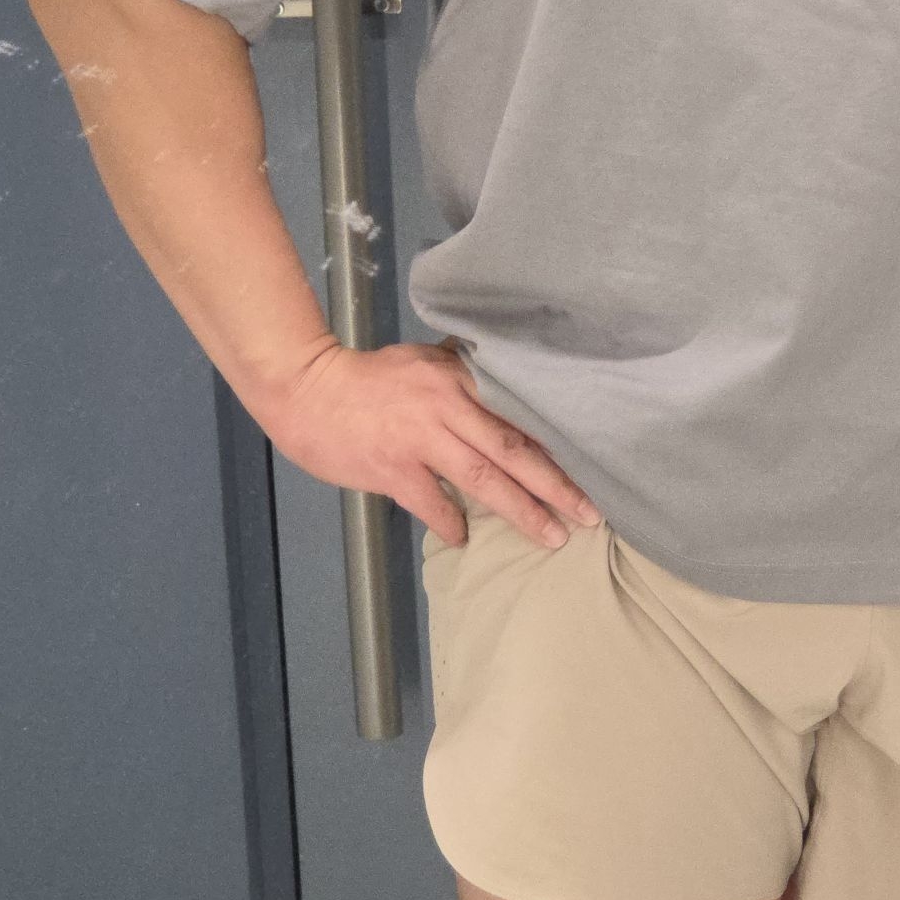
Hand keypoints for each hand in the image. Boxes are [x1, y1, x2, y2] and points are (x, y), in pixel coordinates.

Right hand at [257, 337, 601, 548]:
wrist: (306, 388)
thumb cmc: (369, 377)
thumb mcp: (423, 361)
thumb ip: (463, 374)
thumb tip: (505, 383)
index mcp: (458, 379)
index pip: (519, 414)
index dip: (558, 443)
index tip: (593, 466)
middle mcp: (447, 407)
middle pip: (513, 450)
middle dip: (556, 485)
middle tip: (590, 514)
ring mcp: (419, 440)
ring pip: (483, 479)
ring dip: (522, 511)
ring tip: (553, 536)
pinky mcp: (391, 468)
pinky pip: (432, 503)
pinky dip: (452, 522)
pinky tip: (467, 538)